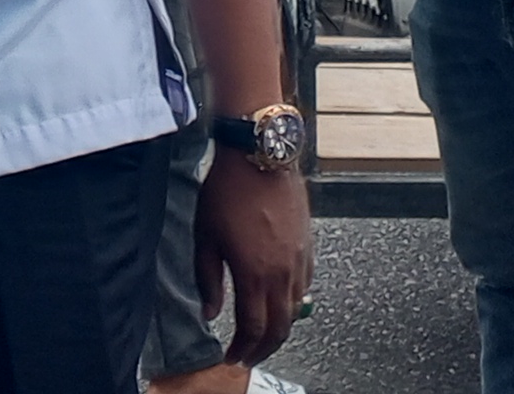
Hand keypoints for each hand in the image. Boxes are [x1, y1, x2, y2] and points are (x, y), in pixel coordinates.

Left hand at [194, 151, 310, 363]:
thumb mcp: (205, 238)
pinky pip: (305, 286)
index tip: (233, 356)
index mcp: (254, 274)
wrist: (260, 157)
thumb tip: (210, 312)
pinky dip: (293, 302)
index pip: (253, 328)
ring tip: (263, 332)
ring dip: (280, 326)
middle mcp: (282, 272)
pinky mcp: (307, 246)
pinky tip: (280, 300)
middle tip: (250, 355)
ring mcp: (299, 260)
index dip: (243, 348)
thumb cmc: (228, 192)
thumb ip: (208, 280)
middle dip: (265, 347)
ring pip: (295, 308)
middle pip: (280, 327)